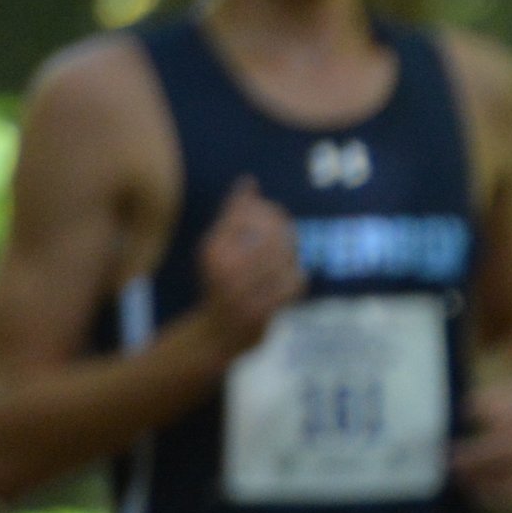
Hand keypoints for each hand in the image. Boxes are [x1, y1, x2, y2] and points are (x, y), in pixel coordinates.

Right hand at [189, 178, 302, 361]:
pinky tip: (294, 276)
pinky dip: (298, 278)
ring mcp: (245, 292)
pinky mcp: (264, 311)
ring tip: (288, 251)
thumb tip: (250, 181)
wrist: (219, 331)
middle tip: (284, 225)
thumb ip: (234, 215)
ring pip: (285, 258)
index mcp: (213, 250)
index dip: (263, 207)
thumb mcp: (218, 247)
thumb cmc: (220, 281)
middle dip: (281, 226)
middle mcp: (226, 269)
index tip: (269, 208)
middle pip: (270, 234)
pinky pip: (295, 283)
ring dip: (291, 252)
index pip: (245, 215)